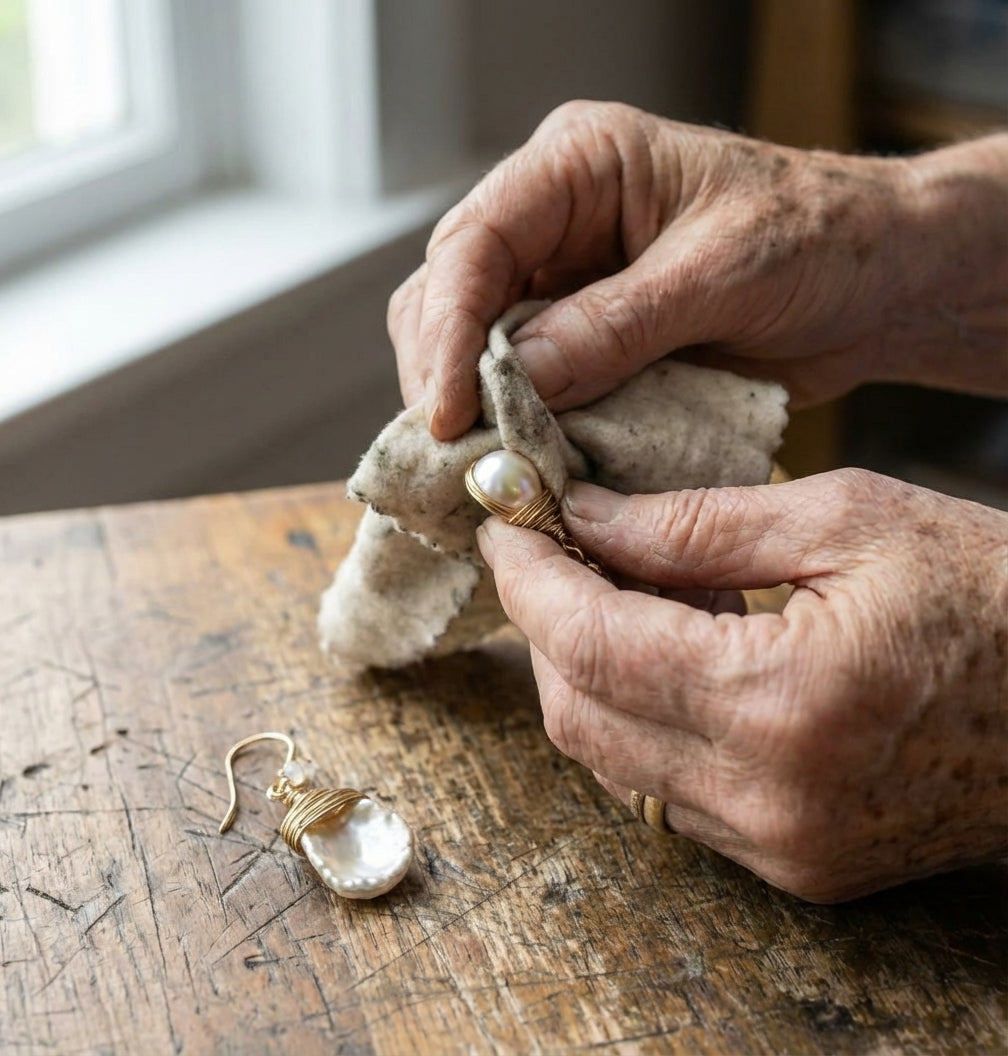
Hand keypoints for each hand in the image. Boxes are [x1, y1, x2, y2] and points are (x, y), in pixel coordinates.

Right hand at [390, 101, 1007, 439]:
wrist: (873, 281)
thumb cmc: (818, 240)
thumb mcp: (723, 271)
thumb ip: (618, 324)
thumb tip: (518, 383)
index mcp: (578, 164)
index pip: (475, 241)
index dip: (449, 330)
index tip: (449, 414)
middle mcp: (553, 220)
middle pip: (449, 294)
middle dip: (445, 376)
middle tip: (461, 456)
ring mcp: (562, 282)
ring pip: (473, 345)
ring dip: (475, 408)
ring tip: (487, 468)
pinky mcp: (582, 339)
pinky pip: (523, 384)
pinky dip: (516, 426)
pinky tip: (522, 462)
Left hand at [476, 468, 1007, 901]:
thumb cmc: (996, 594)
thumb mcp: (847, 520)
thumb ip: (695, 525)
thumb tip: (583, 517)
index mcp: (782, 702)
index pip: (588, 643)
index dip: (527, 578)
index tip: (503, 524)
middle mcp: (768, 800)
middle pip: (578, 712)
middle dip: (544, 622)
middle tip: (556, 546)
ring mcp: (779, 847)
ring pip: (610, 759)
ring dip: (588, 668)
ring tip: (630, 588)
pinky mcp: (795, 864)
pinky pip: (666, 790)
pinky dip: (641, 715)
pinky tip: (676, 650)